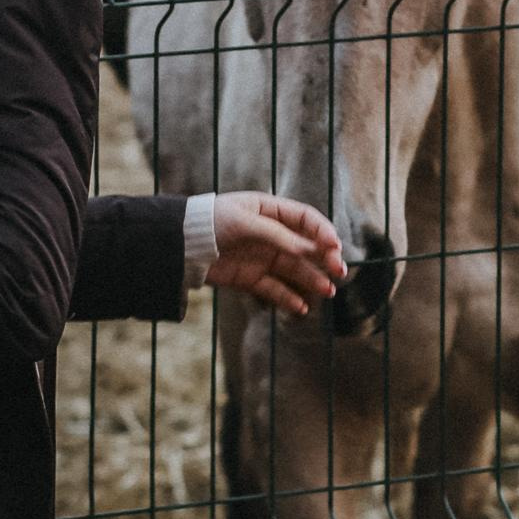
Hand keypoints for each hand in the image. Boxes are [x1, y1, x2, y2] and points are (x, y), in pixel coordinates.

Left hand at [202, 193, 345, 319]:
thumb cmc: (211, 222)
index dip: (322, 232)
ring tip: (328, 291)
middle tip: (339, 271)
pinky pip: (275, 289)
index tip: (334, 247)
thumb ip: (279, 236)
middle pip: (306, 247)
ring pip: (295, 270)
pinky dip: (289, 299)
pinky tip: (302, 307)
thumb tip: (310, 250)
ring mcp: (262, 257)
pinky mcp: (251, 278)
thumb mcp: (246, 222)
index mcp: (270, 210)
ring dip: (313, 280)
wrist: (180, 244)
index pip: (306, 219)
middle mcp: (271, 234)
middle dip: (324, 258)